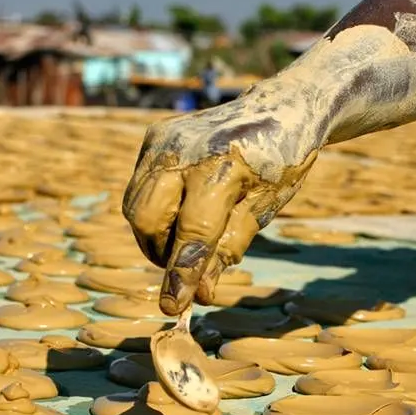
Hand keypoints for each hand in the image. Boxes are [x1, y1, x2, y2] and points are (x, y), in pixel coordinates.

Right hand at [123, 93, 319, 315]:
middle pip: (146, 219)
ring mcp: (163, 139)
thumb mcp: (262, 210)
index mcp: (223, 167)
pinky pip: (139, 187)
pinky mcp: (153, 136)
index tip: (172, 307)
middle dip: (161, 253)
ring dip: (155, 235)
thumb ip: (228, 250)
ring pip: (135, 206)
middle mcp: (184, 149)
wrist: (280, 107)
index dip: (181, 273)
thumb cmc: (277, 163)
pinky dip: (156, 210)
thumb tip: (198, 295)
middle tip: (186, 267)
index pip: (192, 233)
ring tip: (187, 238)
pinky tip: (183, 208)